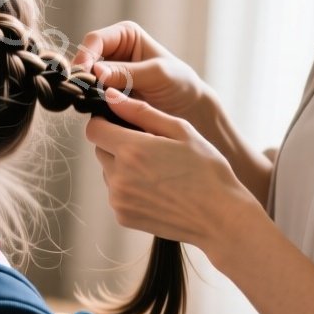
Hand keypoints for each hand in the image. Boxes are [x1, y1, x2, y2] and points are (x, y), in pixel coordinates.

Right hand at [72, 21, 211, 125]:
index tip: (83, 74)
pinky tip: (95, 113)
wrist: (189, 110)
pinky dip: (90, 104)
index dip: (86, 55)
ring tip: (88, 104)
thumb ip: (128, 72)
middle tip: (81, 92)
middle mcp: (112, 52)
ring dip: (85, 91)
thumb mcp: (158, 74)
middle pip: (85, 60)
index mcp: (125, 35)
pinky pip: (90, 97)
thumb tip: (96, 70)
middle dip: (83, 75)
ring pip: (85, 80)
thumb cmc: (179, 84)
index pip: (95, 40)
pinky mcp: (105, 95)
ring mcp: (107, 75)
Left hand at [83, 87, 261, 257]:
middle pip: (100, 149)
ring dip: (122, 166)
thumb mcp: (180, 131)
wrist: (220, 217)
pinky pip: (116, 193)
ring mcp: (119, 200)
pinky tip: (157, 188)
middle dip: (117, 143)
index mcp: (131, 150)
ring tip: (157, 170)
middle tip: (149, 146)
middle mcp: (119, 176)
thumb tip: (110, 95)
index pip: (94, 129)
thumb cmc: (206, 170)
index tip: (123, 122)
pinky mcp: (123, 217)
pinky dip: (129, 188)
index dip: (105, 121)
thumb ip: (141, 111)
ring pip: (107, 172)